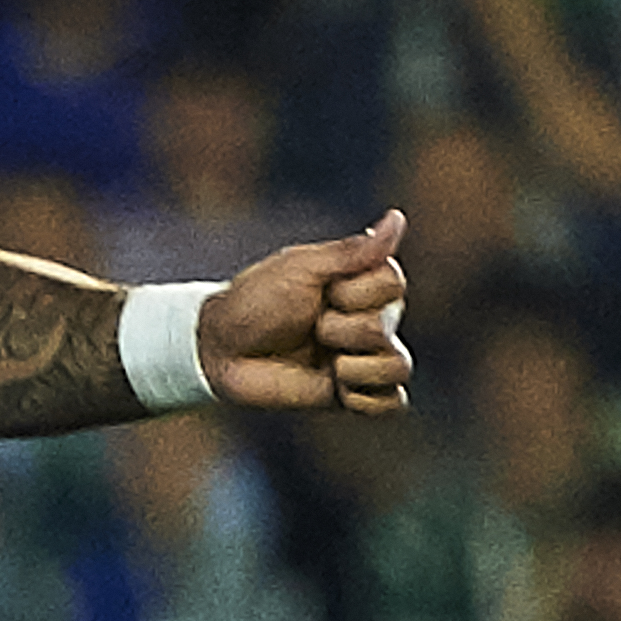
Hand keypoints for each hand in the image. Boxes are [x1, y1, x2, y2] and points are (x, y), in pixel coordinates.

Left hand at [197, 211, 411, 415]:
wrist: (222, 349)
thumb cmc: (255, 301)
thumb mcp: (301, 268)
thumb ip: (353, 251)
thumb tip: (398, 217)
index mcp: (364, 283)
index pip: (393, 284)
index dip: (353, 292)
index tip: (322, 292)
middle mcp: (372, 319)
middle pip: (386, 326)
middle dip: (339, 329)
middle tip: (310, 327)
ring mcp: (364, 358)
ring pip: (398, 367)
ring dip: (353, 365)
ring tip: (324, 362)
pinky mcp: (353, 394)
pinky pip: (392, 403)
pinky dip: (366, 398)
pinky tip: (336, 386)